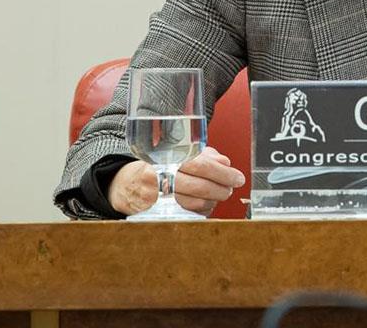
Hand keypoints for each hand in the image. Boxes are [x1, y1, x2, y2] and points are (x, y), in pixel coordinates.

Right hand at [108, 147, 245, 216]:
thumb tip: (225, 162)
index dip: (223, 173)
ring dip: (213, 200)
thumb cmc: (160, 165)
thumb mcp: (181, 153)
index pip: (202, 166)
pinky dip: (202, 210)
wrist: (128, 183)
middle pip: (201, 187)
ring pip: (196, 203)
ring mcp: (160, 197)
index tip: (238, 178)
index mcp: (170, 158)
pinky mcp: (159, 212)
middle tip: (231, 188)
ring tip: (219, 194)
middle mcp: (163, 177)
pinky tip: (206, 203)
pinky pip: (188, 214)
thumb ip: (204, 155)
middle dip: (222, 189)